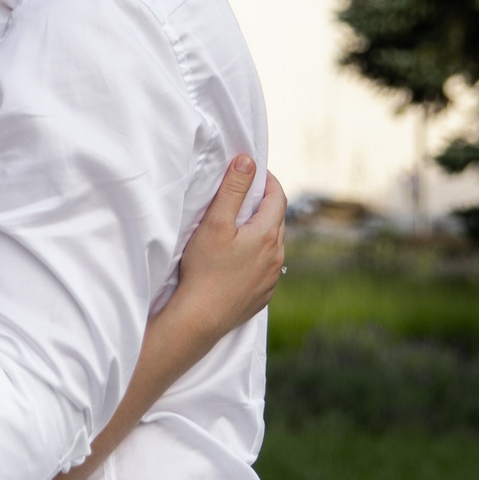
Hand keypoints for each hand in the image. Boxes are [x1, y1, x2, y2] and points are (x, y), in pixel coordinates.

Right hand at [170, 156, 287, 334]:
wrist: (200, 318)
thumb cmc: (204, 268)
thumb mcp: (215, 222)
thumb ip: (233, 189)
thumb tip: (248, 161)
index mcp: (267, 235)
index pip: (278, 198)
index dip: (268, 181)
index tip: (253, 172)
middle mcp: (276, 256)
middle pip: (276, 220)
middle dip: (264, 204)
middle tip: (243, 196)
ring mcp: (271, 278)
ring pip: (273, 245)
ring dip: (261, 231)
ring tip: (239, 227)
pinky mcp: (263, 295)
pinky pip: (266, 267)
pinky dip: (257, 256)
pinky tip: (238, 259)